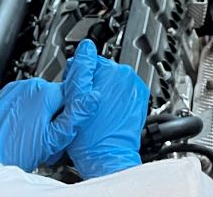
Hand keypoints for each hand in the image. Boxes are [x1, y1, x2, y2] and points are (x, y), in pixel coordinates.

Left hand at [0, 45, 97, 170]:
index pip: (73, 93)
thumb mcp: (53, 139)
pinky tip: (24, 127)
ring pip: (42, 97)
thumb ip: (76, 117)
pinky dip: (29, 110)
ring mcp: (16, 88)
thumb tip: (94, 98)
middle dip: (58, 112)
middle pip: (57, 95)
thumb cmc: (14, 152)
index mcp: (45, 92)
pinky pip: (26, 98)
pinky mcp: (6, 95)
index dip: (73, 110)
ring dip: (43, 111)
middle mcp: (30, 85)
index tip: (68, 124)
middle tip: (50, 134)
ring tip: (35, 133)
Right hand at [66, 44, 150, 178]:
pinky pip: (125, 91)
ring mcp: (134, 86)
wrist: (108, 154)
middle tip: (85, 101)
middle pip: (102, 70)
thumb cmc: (90, 136)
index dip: (79, 74)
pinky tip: (109, 110)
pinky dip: (118, 97)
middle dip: (93, 82)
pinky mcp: (140, 97)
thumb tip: (79, 57)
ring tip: (97, 107)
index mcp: (108, 71)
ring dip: (106, 89)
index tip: (76, 86)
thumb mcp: (72, 101)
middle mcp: (125, 75)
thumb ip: (76, 74)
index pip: (89, 60)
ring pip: (114, 80)